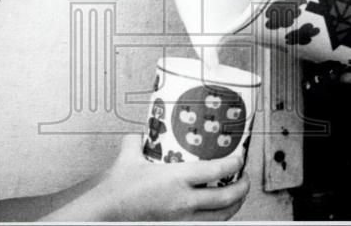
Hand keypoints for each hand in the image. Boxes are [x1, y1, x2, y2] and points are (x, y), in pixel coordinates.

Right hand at [93, 135, 249, 220]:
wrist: (106, 213)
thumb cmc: (117, 189)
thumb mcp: (128, 157)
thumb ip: (136, 141)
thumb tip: (139, 133)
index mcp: (176, 179)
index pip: (217, 171)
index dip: (234, 164)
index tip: (239, 157)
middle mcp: (184, 202)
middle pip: (227, 198)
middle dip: (242, 187)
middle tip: (244, 177)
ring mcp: (183, 220)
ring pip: (221, 217)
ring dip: (234, 206)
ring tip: (236, 194)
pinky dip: (217, 218)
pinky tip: (216, 211)